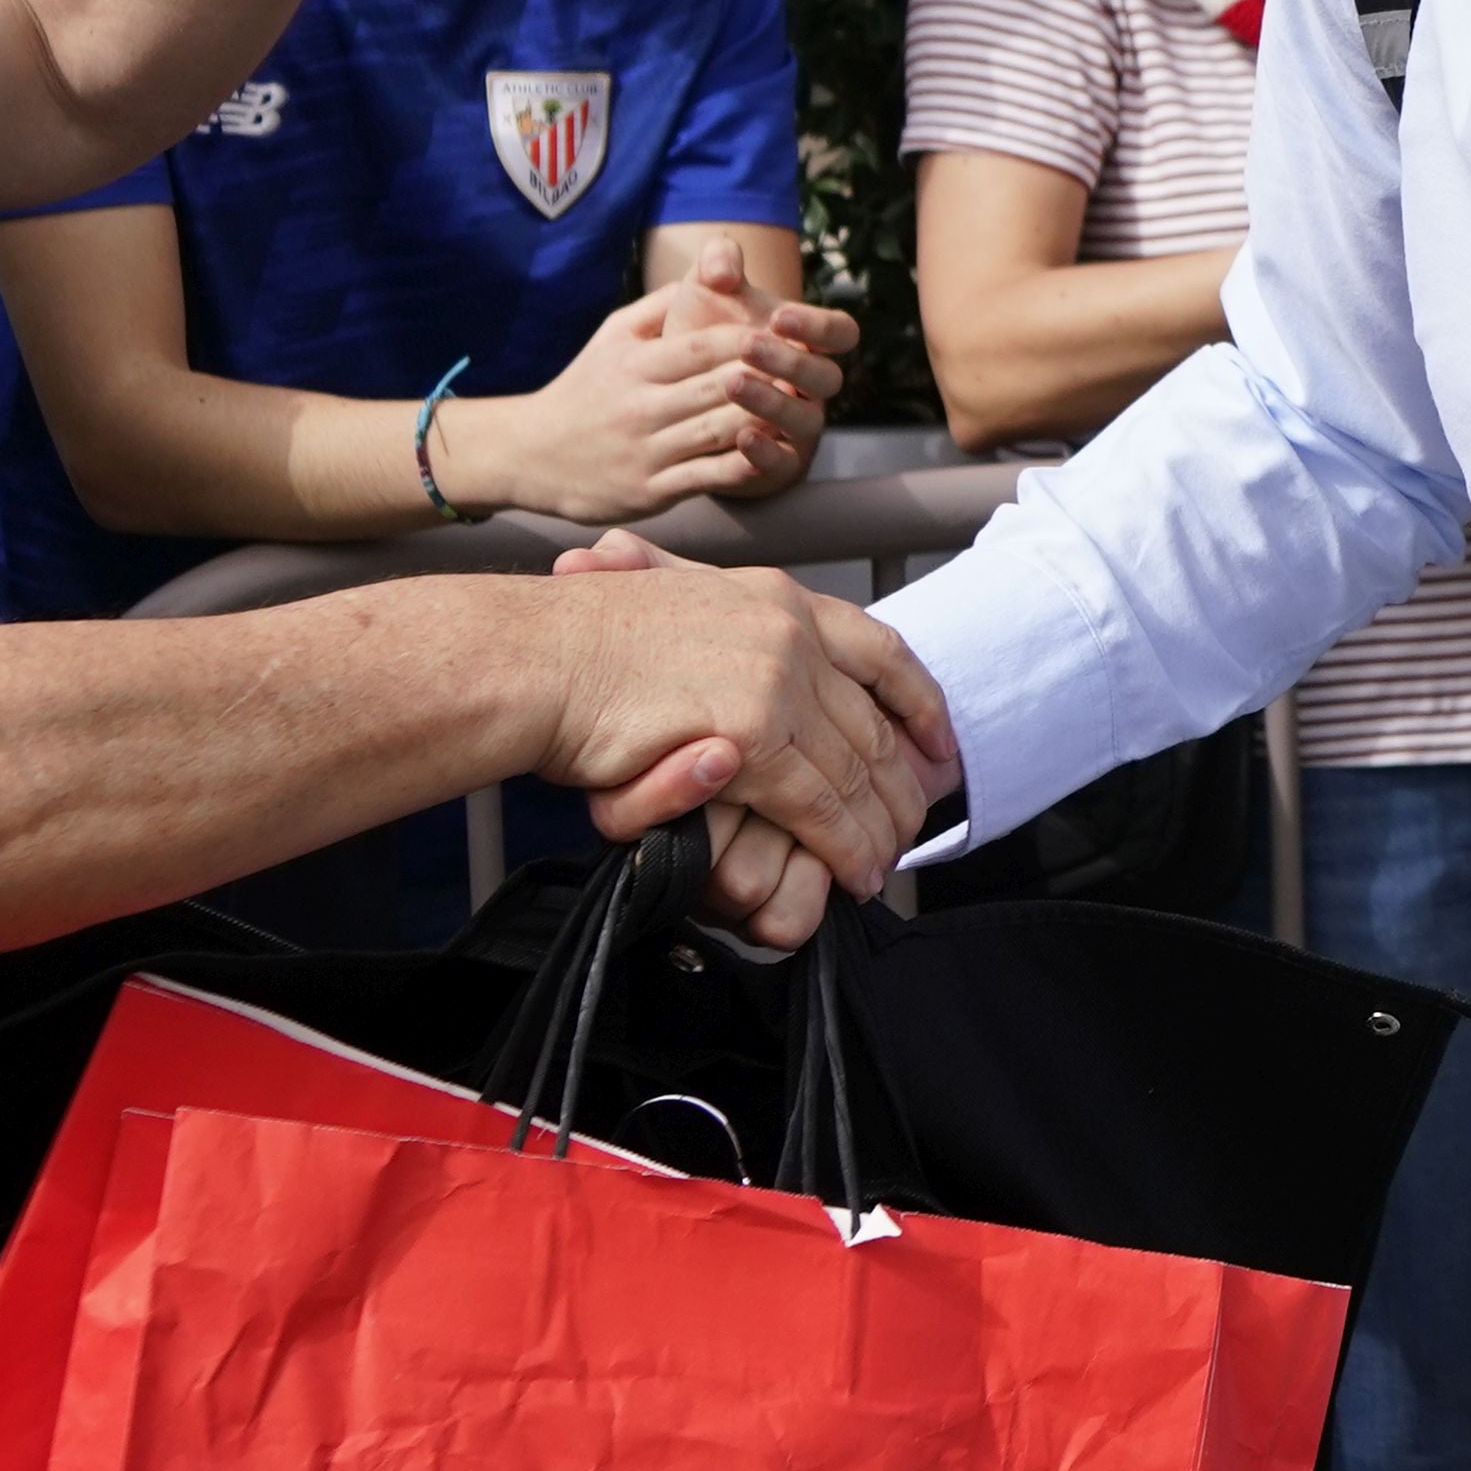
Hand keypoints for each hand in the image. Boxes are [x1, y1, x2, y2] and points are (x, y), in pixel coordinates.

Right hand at [476, 257, 846, 521]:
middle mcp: (642, 407)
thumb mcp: (611, 336)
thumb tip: (704, 275)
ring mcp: (648, 451)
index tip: (789, 330)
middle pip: (718, 387)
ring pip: (719, 431)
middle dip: (767, 376)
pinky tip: (773, 452)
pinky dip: (743, 465)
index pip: (702, 347)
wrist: (530, 454)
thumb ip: (657, 307)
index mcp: (635, 365)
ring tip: (803, 406)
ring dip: (765, 419)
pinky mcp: (652, 490)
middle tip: (810, 367)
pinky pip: (707, 477)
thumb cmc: (584, 388)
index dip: (748, 339)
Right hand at [535, 532, 953, 904]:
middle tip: (915, 826)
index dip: (918, 702)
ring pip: (855, 771)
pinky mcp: (754, 737)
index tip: (939, 744)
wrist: (530, 659)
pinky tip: (856, 873)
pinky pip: (821, 807)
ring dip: (877, 828)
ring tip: (885, 866)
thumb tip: (749, 657)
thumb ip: (723, 632)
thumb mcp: (672, 612)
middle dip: (901, 784)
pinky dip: (845, 846)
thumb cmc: (577, 645)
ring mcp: (776, 680)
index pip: (880, 650)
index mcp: (776, 597)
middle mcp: (789, 632)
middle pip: (873, 721)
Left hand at [645, 230, 856, 503]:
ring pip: (807, 420)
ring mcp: (797, 427)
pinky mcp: (775, 464)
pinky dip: (766, 452)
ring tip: (733, 383)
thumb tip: (722, 266)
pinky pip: (783, 463)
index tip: (780, 317)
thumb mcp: (704, 297)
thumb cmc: (700, 339)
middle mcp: (811, 387)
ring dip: (774, 403)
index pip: (841, 333)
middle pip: (827, 377)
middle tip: (748, 345)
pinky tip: (739, 438)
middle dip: (790, 362)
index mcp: (807, 343)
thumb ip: (715, 267)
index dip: (819, 326)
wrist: (670, 397)